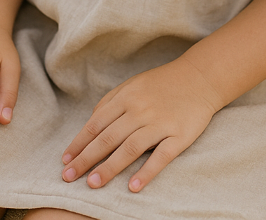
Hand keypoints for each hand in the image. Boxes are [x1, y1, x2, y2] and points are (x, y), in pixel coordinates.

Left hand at [61, 58, 220, 192]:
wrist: (200, 78)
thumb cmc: (162, 83)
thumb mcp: (133, 84)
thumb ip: (111, 102)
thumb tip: (90, 123)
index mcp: (127, 97)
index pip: (96, 124)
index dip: (79, 143)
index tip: (65, 160)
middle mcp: (140, 110)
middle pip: (108, 138)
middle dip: (86, 159)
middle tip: (69, 177)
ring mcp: (160, 123)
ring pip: (130, 149)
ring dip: (109, 168)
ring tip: (93, 184)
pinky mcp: (179, 136)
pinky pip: (161, 156)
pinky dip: (147, 172)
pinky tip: (133, 187)